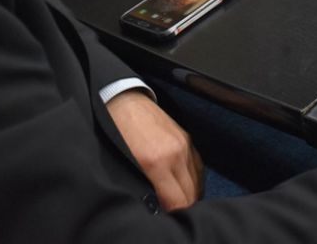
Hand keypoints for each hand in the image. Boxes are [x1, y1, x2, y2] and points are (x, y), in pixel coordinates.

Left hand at [106, 90, 202, 210]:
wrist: (124, 101)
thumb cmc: (118, 132)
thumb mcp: (126, 163)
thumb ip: (144, 186)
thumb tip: (156, 204)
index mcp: (156, 162)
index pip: (178, 201)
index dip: (173, 213)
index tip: (166, 216)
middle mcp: (175, 154)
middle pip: (191, 194)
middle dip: (182, 207)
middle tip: (170, 211)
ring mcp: (184, 145)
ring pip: (197, 182)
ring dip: (189, 195)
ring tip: (176, 201)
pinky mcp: (187, 139)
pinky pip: (198, 167)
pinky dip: (193, 180)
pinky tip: (183, 185)